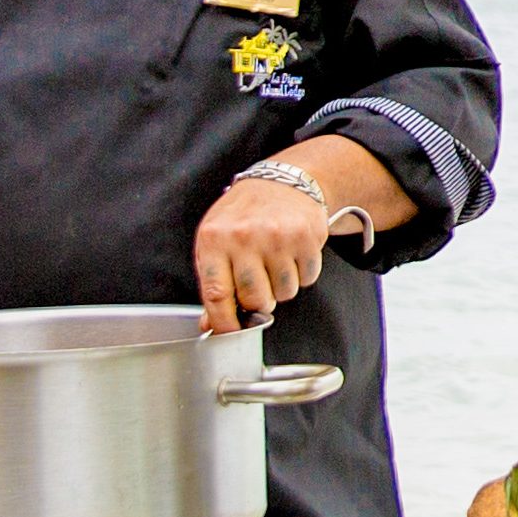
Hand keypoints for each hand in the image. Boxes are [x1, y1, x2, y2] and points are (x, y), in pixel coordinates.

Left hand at [192, 172, 347, 335]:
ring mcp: (277, 236)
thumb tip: (210, 325)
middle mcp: (244, 236)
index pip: (217, 294)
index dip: (224, 322)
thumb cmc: (244, 215)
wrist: (282, 182)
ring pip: (284, 293)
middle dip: (259, 302)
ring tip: (276, 261)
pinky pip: (306, 279)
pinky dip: (302, 274)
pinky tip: (293, 253)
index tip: (229, 334)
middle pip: (255, 300)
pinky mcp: (306, 237)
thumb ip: (213, 282)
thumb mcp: (217, 241)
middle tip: (259, 284)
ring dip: (281, 286)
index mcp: (214, 238)